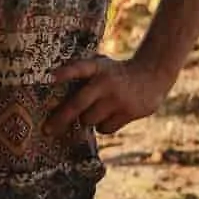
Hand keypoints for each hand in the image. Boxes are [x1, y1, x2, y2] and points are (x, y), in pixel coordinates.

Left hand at [46, 54, 171, 137]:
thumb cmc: (116, 74)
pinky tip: (111, 115)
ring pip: (89, 120)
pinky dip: (103, 126)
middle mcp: (106, 82)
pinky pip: (105, 128)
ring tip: (97, 109)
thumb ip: (83, 79)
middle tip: (46, 130)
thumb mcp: (101, 67)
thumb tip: (55, 102)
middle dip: (59, 119)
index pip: (79, 68)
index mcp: (97, 67)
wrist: (152, 75)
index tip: (50, 78)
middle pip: (77, 104)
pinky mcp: (128, 112)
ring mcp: (117, 98)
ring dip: (87, 119)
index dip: (65, 73)